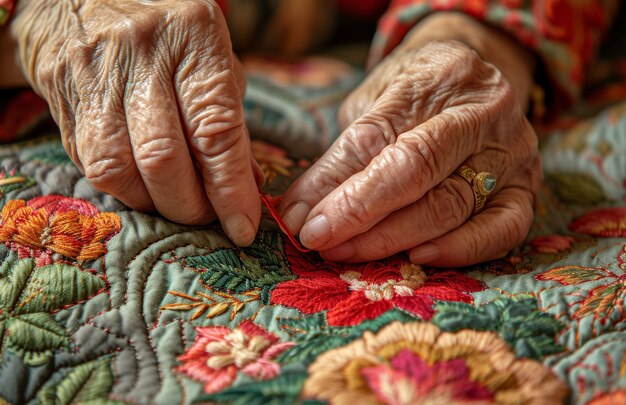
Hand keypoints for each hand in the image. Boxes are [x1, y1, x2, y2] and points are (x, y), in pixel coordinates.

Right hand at [11, 0, 262, 244]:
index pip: (215, 130)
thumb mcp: (213, 61)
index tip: (243, 227)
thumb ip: (231, 121)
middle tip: (209, 217)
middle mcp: (142, 52)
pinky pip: (91, 165)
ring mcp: (95, 73)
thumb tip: (247, 185)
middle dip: (191, 206)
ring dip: (154, 205)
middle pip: (164, 158)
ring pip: (120, 169)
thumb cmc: (168, 37)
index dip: (230, 190)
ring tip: (176, 205)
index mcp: (194, 37)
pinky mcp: (62, 95)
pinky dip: (125, 191)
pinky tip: (144, 187)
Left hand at [279, 15, 540, 265]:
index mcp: (441, 76)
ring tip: (349, 253)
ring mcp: (513, 151)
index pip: (378, 138)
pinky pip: (502, 229)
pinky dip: (461, 249)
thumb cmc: (415, 93)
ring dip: (393, 238)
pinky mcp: (528, 187)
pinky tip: (419, 258)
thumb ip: (340, 158)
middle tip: (321, 242)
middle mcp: (485, 111)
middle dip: (361, 215)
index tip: (301, 221)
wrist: (476, 80)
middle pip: (416, 172)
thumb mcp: (372, 105)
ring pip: (451, 205)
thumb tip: (299, 216)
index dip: (336, 186)